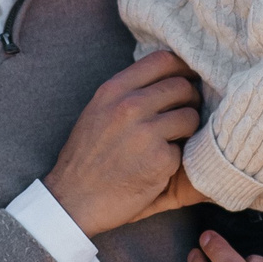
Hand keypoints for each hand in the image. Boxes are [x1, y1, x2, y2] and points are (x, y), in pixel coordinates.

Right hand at [46, 51, 200, 237]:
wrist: (72, 201)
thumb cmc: (86, 158)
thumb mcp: (96, 112)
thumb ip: (126, 92)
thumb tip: (164, 76)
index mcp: (113, 90)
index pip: (162, 60)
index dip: (183, 67)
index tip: (189, 77)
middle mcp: (130, 106)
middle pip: (182, 87)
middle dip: (190, 100)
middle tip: (184, 114)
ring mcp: (146, 132)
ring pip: (190, 116)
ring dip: (187, 130)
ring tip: (171, 142)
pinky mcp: (160, 160)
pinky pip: (184, 149)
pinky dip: (176, 159)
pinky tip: (158, 167)